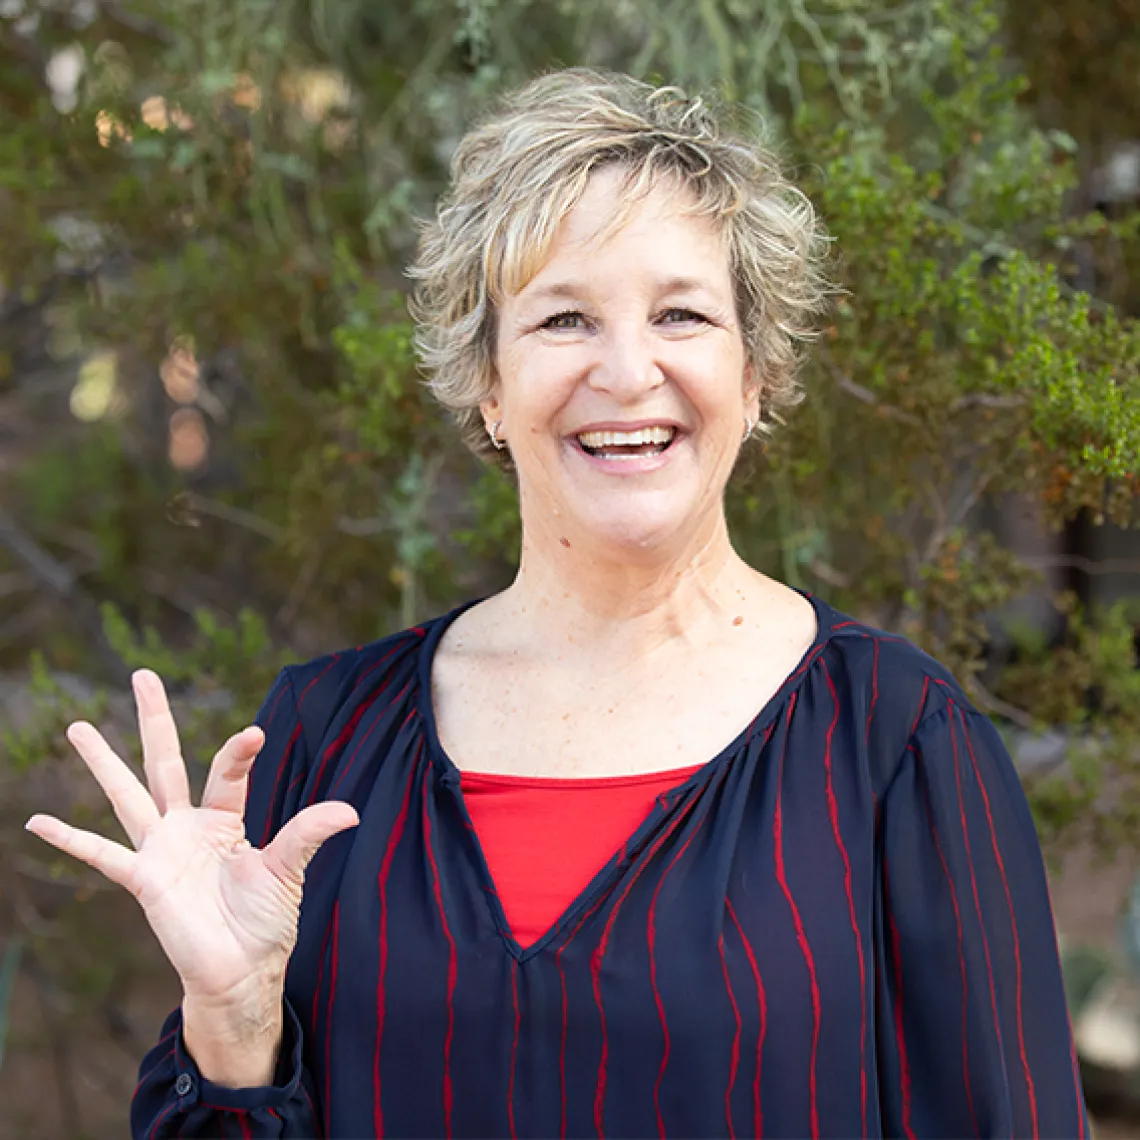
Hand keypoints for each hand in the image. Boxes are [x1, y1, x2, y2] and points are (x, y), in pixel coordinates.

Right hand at [25, 669, 358, 1009]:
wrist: (242, 971)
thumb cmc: (265, 921)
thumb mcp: (289, 870)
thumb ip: (308, 834)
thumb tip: (351, 811)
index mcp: (224, 819)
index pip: (226, 771)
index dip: (238, 751)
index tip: (253, 735)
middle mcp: (187, 826)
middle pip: (166, 761)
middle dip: (155, 718)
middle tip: (142, 674)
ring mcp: (160, 850)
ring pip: (127, 794)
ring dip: (102, 761)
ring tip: (77, 726)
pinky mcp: (143, 880)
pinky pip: (100, 855)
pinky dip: (68, 840)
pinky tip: (34, 821)